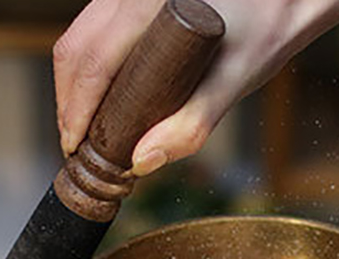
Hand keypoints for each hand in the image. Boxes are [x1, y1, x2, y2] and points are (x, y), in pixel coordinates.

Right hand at [53, 0, 338, 169]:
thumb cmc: (268, 30)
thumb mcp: (235, 81)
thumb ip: (191, 124)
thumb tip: (142, 162)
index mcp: (148, 5)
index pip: (89, 59)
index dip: (74, 110)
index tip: (74, 148)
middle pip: (76, 47)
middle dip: (70, 101)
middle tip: (78, 147)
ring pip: (84, 36)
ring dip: (79, 85)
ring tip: (89, 129)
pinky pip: (101, 29)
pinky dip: (94, 67)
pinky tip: (106, 98)